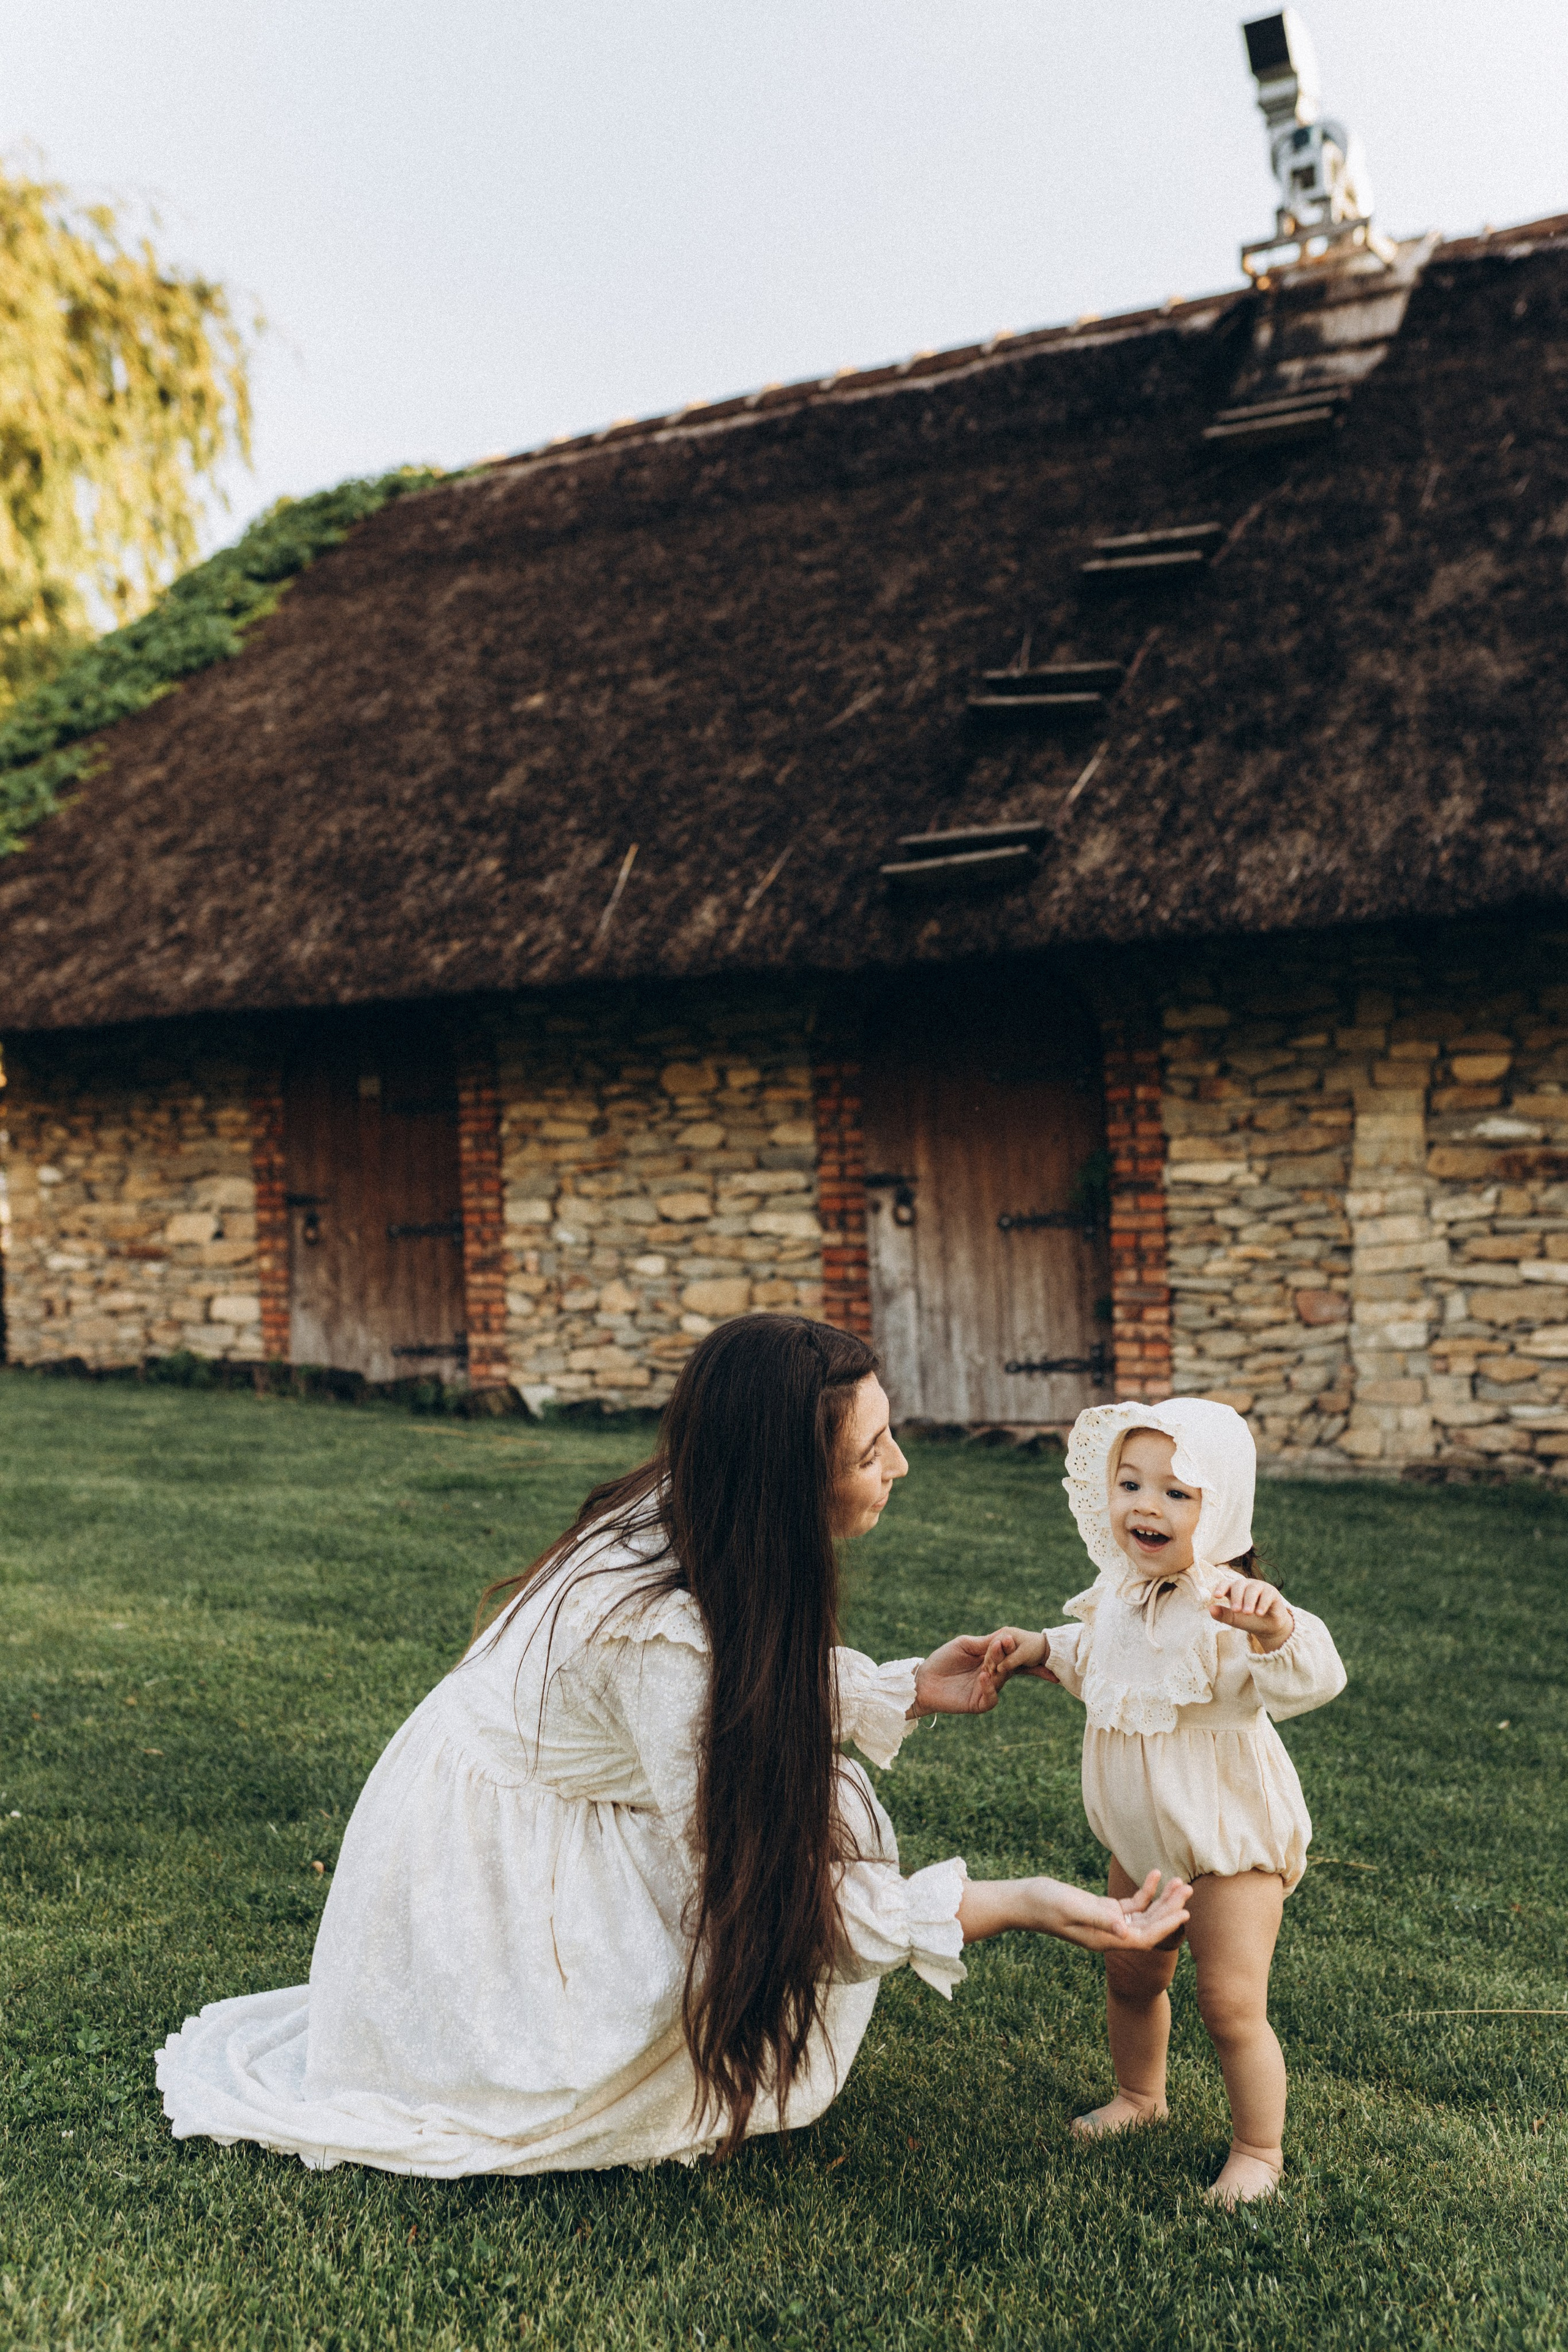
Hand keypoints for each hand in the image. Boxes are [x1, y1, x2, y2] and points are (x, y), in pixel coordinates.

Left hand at [911, 1636, 1009, 1717]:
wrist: (924, 1680)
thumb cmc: (942, 1660)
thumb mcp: (963, 1645)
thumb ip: (983, 1642)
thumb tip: (1005, 1633)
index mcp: (988, 1660)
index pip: (1004, 1653)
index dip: (1007, 1645)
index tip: (1007, 1636)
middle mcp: (990, 1675)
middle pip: (1006, 1666)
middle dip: (1005, 1654)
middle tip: (1004, 1644)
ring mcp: (985, 1690)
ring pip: (1001, 1681)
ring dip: (999, 1669)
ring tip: (993, 1659)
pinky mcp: (977, 1704)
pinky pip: (991, 1699)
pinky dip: (990, 1688)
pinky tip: (984, 1676)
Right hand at [980, 1627, 1053, 1684]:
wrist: (1047, 1649)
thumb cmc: (1036, 1649)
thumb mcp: (1023, 1655)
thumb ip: (1011, 1661)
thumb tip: (999, 1669)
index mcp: (1006, 1633)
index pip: (992, 1646)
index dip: (990, 1658)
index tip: (989, 1670)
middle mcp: (1003, 1635)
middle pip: (991, 1650)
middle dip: (989, 1661)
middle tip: (986, 1674)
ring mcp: (1005, 1642)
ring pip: (994, 1654)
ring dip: (991, 1663)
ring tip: (989, 1675)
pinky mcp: (1007, 1649)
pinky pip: (999, 1657)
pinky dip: (996, 1664)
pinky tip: (994, 1673)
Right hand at [1033, 1868, 1191, 1952]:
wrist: (1024, 1900)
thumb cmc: (1045, 1904)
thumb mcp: (1072, 1908)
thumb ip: (1099, 1919)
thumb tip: (1127, 1932)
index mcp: (1105, 1940)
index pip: (1144, 1937)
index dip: (1166, 1926)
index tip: (1184, 1912)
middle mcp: (1110, 1934)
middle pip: (1148, 1926)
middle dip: (1169, 1909)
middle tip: (1188, 1889)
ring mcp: (1106, 1922)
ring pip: (1142, 1914)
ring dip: (1161, 1899)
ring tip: (1178, 1881)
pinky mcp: (1102, 1909)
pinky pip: (1130, 1904)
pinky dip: (1144, 1890)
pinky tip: (1154, 1874)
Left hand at [1208, 1573, 1293, 1653]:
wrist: (1269, 1629)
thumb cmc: (1249, 1621)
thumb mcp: (1235, 1619)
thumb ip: (1223, 1615)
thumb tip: (1210, 1609)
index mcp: (1234, 1590)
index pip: (1226, 1584)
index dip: (1221, 1588)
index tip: (1216, 1596)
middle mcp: (1246, 1585)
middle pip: (1239, 1585)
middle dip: (1236, 1597)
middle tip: (1236, 1610)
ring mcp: (1259, 1587)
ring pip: (1252, 1588)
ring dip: (1249, 1600)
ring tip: (1247, 1612)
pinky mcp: (1272, 1592)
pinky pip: (1266, 1594)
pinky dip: (1262, 1603)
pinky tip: (1259, 1613)